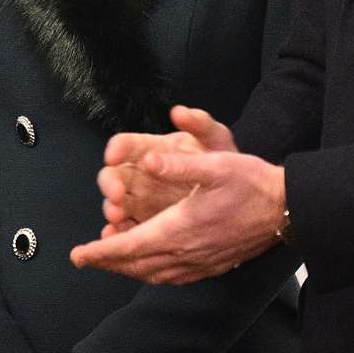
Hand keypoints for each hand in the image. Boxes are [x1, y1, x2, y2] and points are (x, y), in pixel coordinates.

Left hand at [70, 151, 286, 284]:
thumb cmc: (251, 183)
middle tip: (83, 258)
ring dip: (127, 269)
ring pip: (153, 274)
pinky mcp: (211, 266)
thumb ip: (178, 165)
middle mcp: (187, 253)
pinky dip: (150, 273)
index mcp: (181, 229)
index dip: (101, 252)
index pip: (131, 246)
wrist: (287, 209)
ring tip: (107, 261)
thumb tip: (146, 161)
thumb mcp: (216, 164)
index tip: (78, 254)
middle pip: (136, 266)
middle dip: (107, 262)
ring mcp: (200, 264)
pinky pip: (171, 277)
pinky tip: (147, 266)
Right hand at [96, 106, 237, 232]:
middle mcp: (142, 175)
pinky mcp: (148, 224)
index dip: (118, 149)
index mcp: (154, 150)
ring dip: (112, 211)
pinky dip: (120, 236)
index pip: (127, 145)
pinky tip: (118, 240)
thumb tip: (179, 112)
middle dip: (110, 185)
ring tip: (116, 218)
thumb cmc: (223, 162)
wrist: (243, 195)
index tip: (113, 155)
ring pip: (118, 205)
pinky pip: (129, 230)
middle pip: (115, 176)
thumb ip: (200, 124)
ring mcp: (143, 201)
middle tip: (116, 195)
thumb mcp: (216, 140)